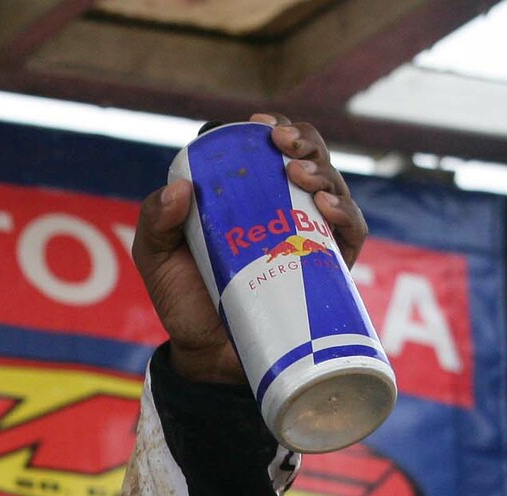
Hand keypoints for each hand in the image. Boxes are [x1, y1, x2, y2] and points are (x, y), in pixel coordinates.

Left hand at [133, 114, 370, 385]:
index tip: (260, 127)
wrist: (205, 357)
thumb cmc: (183, 300)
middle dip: (302, 141)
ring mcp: (310, 237)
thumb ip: (154, 223)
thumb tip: (180, 190)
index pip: (269, 150)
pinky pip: (351, 234)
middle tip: (283, 144)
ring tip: (298, 172)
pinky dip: (345, 214)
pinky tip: (326, 205)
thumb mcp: (156, 258)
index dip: (273, 129)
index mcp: (248, 196)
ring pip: (333, 188)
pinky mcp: (330, 270)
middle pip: (308, 159)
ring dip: (322, 170)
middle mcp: (284, 209)